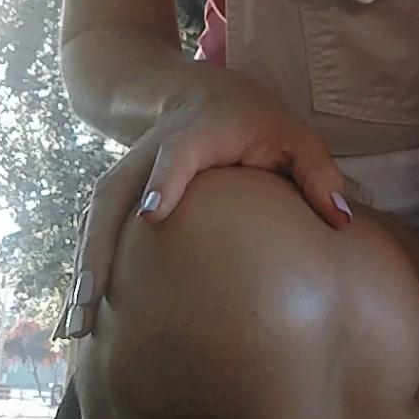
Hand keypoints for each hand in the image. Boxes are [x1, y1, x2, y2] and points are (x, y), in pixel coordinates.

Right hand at [54, 75, 354, 340]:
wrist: (192, 90)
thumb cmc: (253, 118)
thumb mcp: (293, 133)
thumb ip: (318, 174)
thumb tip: (343, 221)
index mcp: (197, 134)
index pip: (177, 155)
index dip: (165, 182)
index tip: (153, 217)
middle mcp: (150, 153)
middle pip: (113, 195)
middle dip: (98, 247)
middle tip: (91, 300)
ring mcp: (128, 172)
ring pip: (95, 218)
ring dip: (82, 270)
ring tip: (75, 328)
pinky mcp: (117, 194)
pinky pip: (95, 231)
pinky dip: (84, 271)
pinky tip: (79, 318)